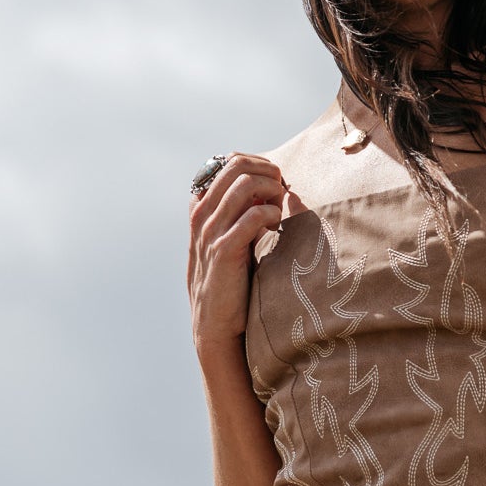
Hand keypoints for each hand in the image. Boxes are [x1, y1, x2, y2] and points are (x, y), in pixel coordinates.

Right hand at [187, 153, 286, 353]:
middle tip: (283, 189)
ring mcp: (210, 232)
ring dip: (271, 188)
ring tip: (282, 206)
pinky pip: (253, 216)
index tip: (275, 182)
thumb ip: (243, 215)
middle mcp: (202, 214)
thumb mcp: (233, 241)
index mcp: (202, 208)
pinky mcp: (224, 251)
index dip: (256, 164)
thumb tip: (273, 190)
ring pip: (243, 184)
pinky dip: (272, 214)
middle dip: (267, 170)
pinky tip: (277, 226)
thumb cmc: (231, 283)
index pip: (225, 162)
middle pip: (235, 164)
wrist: (216, 324)